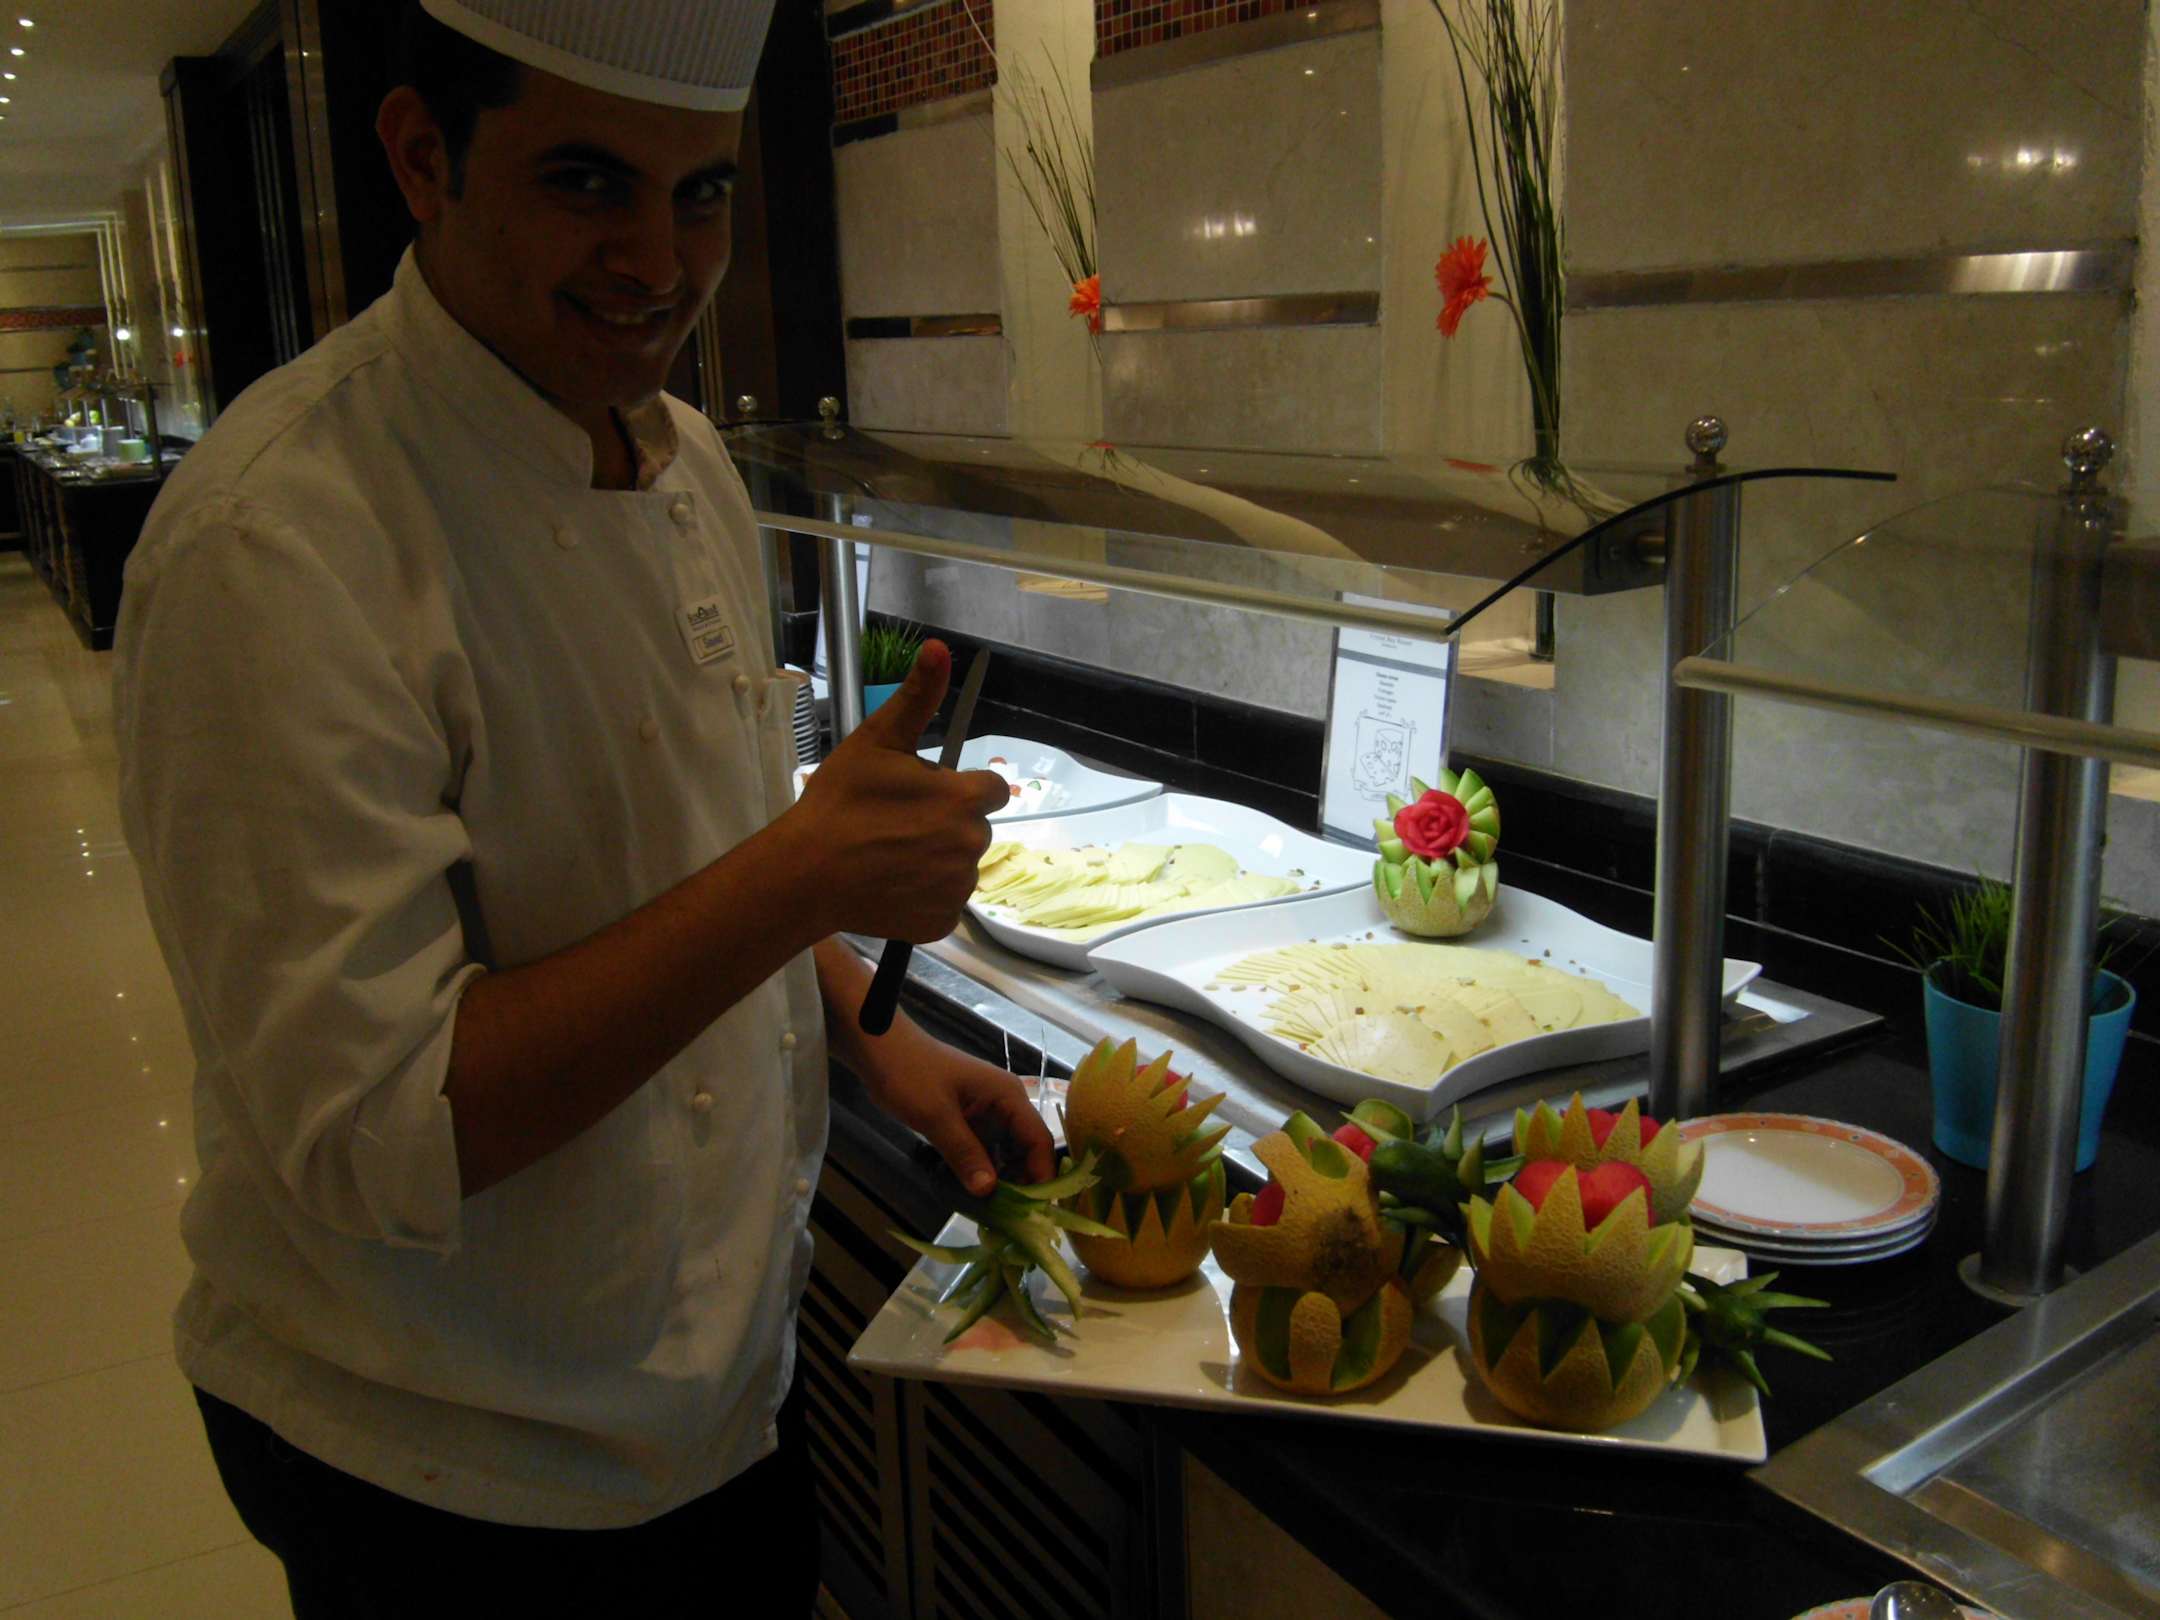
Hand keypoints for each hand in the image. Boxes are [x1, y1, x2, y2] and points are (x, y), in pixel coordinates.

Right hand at [790, 641, 1007, 942]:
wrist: (805, 873)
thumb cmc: (839, 803)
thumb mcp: (876, 741)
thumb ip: (917, 697)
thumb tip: (939, 648)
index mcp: (963, 799)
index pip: (988, 787)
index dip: (956, 787)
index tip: (921, 793)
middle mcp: (971, 845)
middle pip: (972, 827)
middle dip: (945, 823)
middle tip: (896, 824)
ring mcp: (957, 888)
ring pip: (958, 866)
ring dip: (935, 860)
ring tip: (889, 855)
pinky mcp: (941, 922)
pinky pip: (943, 904)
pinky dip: (924, 897)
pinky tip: (891, 885)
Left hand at [860, 1030, 1056, 1196]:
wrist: (879, 1048)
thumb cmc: (910, 1074)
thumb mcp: (936, 1116)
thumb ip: (964, 1153)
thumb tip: (988, 1191)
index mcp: (1008, 1096)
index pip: (1039, 1140)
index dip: (1041, 1175)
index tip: (1036, 1211)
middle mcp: (1004, 1104)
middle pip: (1025, 1150)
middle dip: (1020, 1183)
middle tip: (1010, 1220)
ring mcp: (986, 1113)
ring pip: (1004, 1153)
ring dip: (999, 1180)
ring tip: (992, 1214)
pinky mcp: (968, 1121)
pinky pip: (983, 1150)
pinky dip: (980, 1171)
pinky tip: (972, 1194)